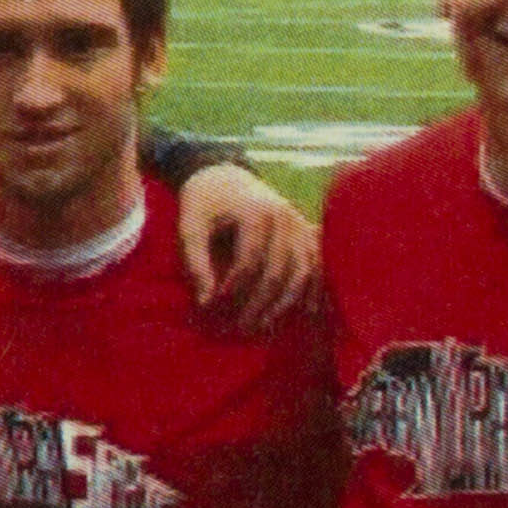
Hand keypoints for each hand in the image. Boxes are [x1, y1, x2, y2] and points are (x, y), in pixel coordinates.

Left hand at [173, 161, 319, 321]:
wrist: (224, 176)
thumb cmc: (203, 204)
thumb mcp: (190, 228)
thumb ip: (196, 264)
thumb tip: (206, 304)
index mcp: (255, 213)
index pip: (249, 262)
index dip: (233, 290)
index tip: (214, 308)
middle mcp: (284, 217)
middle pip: (277, 272)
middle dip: (258, 305)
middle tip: (240, 331)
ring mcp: (299, 224)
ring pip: (302, 272)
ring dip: (285, 304)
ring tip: (264, 328)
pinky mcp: (306, 231)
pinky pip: (317, 263)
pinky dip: (314, 288)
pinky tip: (307, 312)